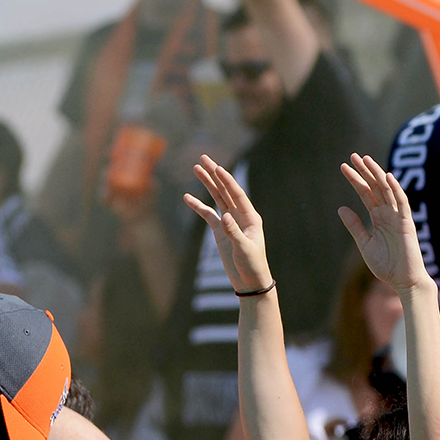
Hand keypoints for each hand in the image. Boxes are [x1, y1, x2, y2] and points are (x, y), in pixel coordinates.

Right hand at [183, 155, 273, 292]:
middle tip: (203, 158)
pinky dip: (198, 205)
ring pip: (216, 198)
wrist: (250, 281)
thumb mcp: (244, 249)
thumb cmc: (253, 265)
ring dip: (207, 183)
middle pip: (225, 190)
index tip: (217, 167)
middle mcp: (240, 215)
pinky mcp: (219, 231)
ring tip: (196, 168)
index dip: (227, 180)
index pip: (237, 194)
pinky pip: (207, 214)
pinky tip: (187, 197)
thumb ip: (234, 232)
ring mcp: (229, 221)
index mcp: (250, 217)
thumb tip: (224, 216)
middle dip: (214, 174)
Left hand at [338, 153, 429, 292]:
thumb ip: (355, 226)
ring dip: (377, 174)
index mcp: (378, 217)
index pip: (365, 193)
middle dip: (365, 171)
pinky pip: (402, 203)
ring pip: (387, 190)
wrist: (403, 281)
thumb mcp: (365, 244)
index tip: (343, 167)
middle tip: (353, 156)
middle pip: (375, 187)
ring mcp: (398, 217)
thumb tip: (341, 208)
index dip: (355, 180)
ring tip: (365, 160)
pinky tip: (387, 177)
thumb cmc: (387, 266)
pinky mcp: (407, 223)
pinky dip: (396, 189)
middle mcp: (388, 213)